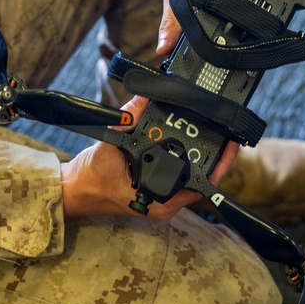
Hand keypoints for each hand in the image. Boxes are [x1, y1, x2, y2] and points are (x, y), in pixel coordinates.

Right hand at [59, 96, 238, 218]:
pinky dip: (184, 158)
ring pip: (191, 176)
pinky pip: (177, 174)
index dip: (219, 165)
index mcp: (161, 201)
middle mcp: (166, 203)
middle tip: (226, 133)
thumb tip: (143, 100)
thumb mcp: (108, 147)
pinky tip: (188, 142)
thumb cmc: (91, 179)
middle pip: (201, 178)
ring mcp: (162, 198)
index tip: (230, 146)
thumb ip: (127, 122)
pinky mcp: (156, 190)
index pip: (202, 185)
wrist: (75, 190)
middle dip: (214, 156)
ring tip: (213, 134)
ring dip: (200, 157)